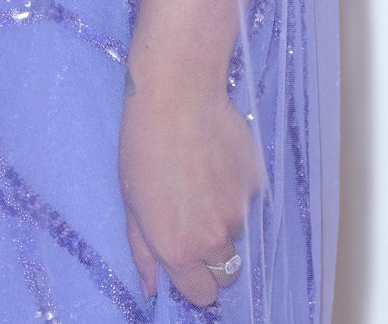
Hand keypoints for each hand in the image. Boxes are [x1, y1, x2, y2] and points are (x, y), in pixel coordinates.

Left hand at [118, 71, 261, 307]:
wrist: (177, 93)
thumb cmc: (143, 144)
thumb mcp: (130, 201)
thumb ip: (144, 250)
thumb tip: (152, 288)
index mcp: (179, 249)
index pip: (202, 295)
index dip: (193, 279)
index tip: (185, 257)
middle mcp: (214, 238)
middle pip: (226, 273)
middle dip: (213, 257)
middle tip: (193, 219)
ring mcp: (240, 211)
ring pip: (236, 233)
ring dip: (222, 217)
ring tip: (198, 176)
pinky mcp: (256, 184)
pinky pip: (247, 199)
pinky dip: (234, 187)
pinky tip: (214, 157)